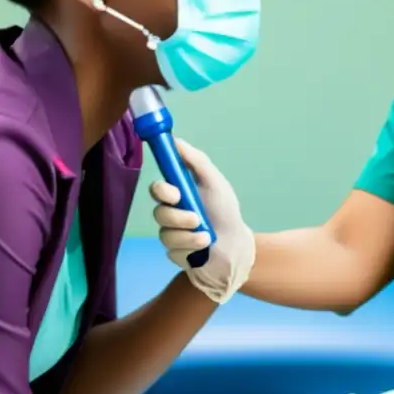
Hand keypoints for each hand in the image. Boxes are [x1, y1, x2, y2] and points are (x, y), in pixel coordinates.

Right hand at [150, 138, 255, 303]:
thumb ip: (197, 161)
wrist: (235, 244)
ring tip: (206, 234)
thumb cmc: (225, 210)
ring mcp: (171, 234)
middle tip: (196, 218)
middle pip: (158, 212)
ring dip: (189, 234)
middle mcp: (171, 213)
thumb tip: (176, 140)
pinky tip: (204, 245)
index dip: (162, 190)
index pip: (158, 189)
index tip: (175, 193)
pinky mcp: (174, 253)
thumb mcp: (214, 182)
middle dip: (178, 216)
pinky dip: (192, 246)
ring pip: (165, 233)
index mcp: (179, 195)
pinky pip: (173, 250)